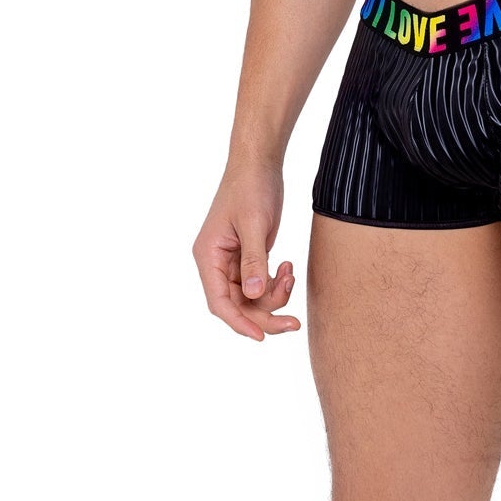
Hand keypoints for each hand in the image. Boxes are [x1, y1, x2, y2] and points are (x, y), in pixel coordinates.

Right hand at [192, 166, 299, 341]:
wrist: (260, 165)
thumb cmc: (251, 188)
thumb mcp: (254, 224)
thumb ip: (254, 260)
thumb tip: (254, 295)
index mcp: (208, 256)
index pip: (219, 302)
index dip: (238, 322)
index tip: (261, 336)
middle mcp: (216, 263)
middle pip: (237, 305)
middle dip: (265, 314)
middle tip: (293, 322)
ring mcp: (232, 261)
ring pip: (252, 297)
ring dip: (275, 296)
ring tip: (291, 274)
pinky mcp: (249, 257)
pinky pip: (261, 284)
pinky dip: (276, 283)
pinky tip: (288, 268)